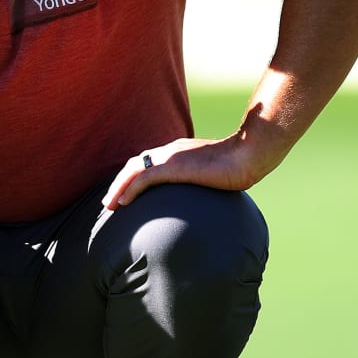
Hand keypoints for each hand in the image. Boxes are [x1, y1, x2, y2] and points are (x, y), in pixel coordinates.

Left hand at [103, 136, 265, 209]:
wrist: (248, 156)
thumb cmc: (238, 165)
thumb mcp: (215, 172)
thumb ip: (203, 179)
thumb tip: (206, 191)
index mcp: (179, 152)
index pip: (148, 162)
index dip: (132, 177)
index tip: (124, 194)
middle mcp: (170, 151)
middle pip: (135, 164)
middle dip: (119, 183)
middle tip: (109, 202)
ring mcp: (171, 157)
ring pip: (134, 171)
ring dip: (118, 188)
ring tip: (110, 205)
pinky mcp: (174, 167)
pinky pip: (144, 178)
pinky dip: (129, 189)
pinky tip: (123, 202)